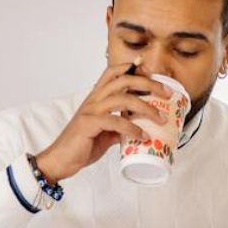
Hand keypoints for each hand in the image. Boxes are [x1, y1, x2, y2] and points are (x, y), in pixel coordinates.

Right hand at [34, 61, 166, 183]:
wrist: (61, 159)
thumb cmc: (82, 145)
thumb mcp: (105, 132)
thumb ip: (120, 126)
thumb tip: (139, 129)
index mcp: (97, 97)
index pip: (114, 72)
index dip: (133, 68)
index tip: (152, 73)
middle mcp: (94, 99)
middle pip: (124, 80)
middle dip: (148, 84)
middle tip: (166, 93)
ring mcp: (90, 110)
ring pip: (122, 98)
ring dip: (145, 107)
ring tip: (160, 118)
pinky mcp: (88, 124)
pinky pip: (115, 122)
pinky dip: (132, 128)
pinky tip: (142, 136)